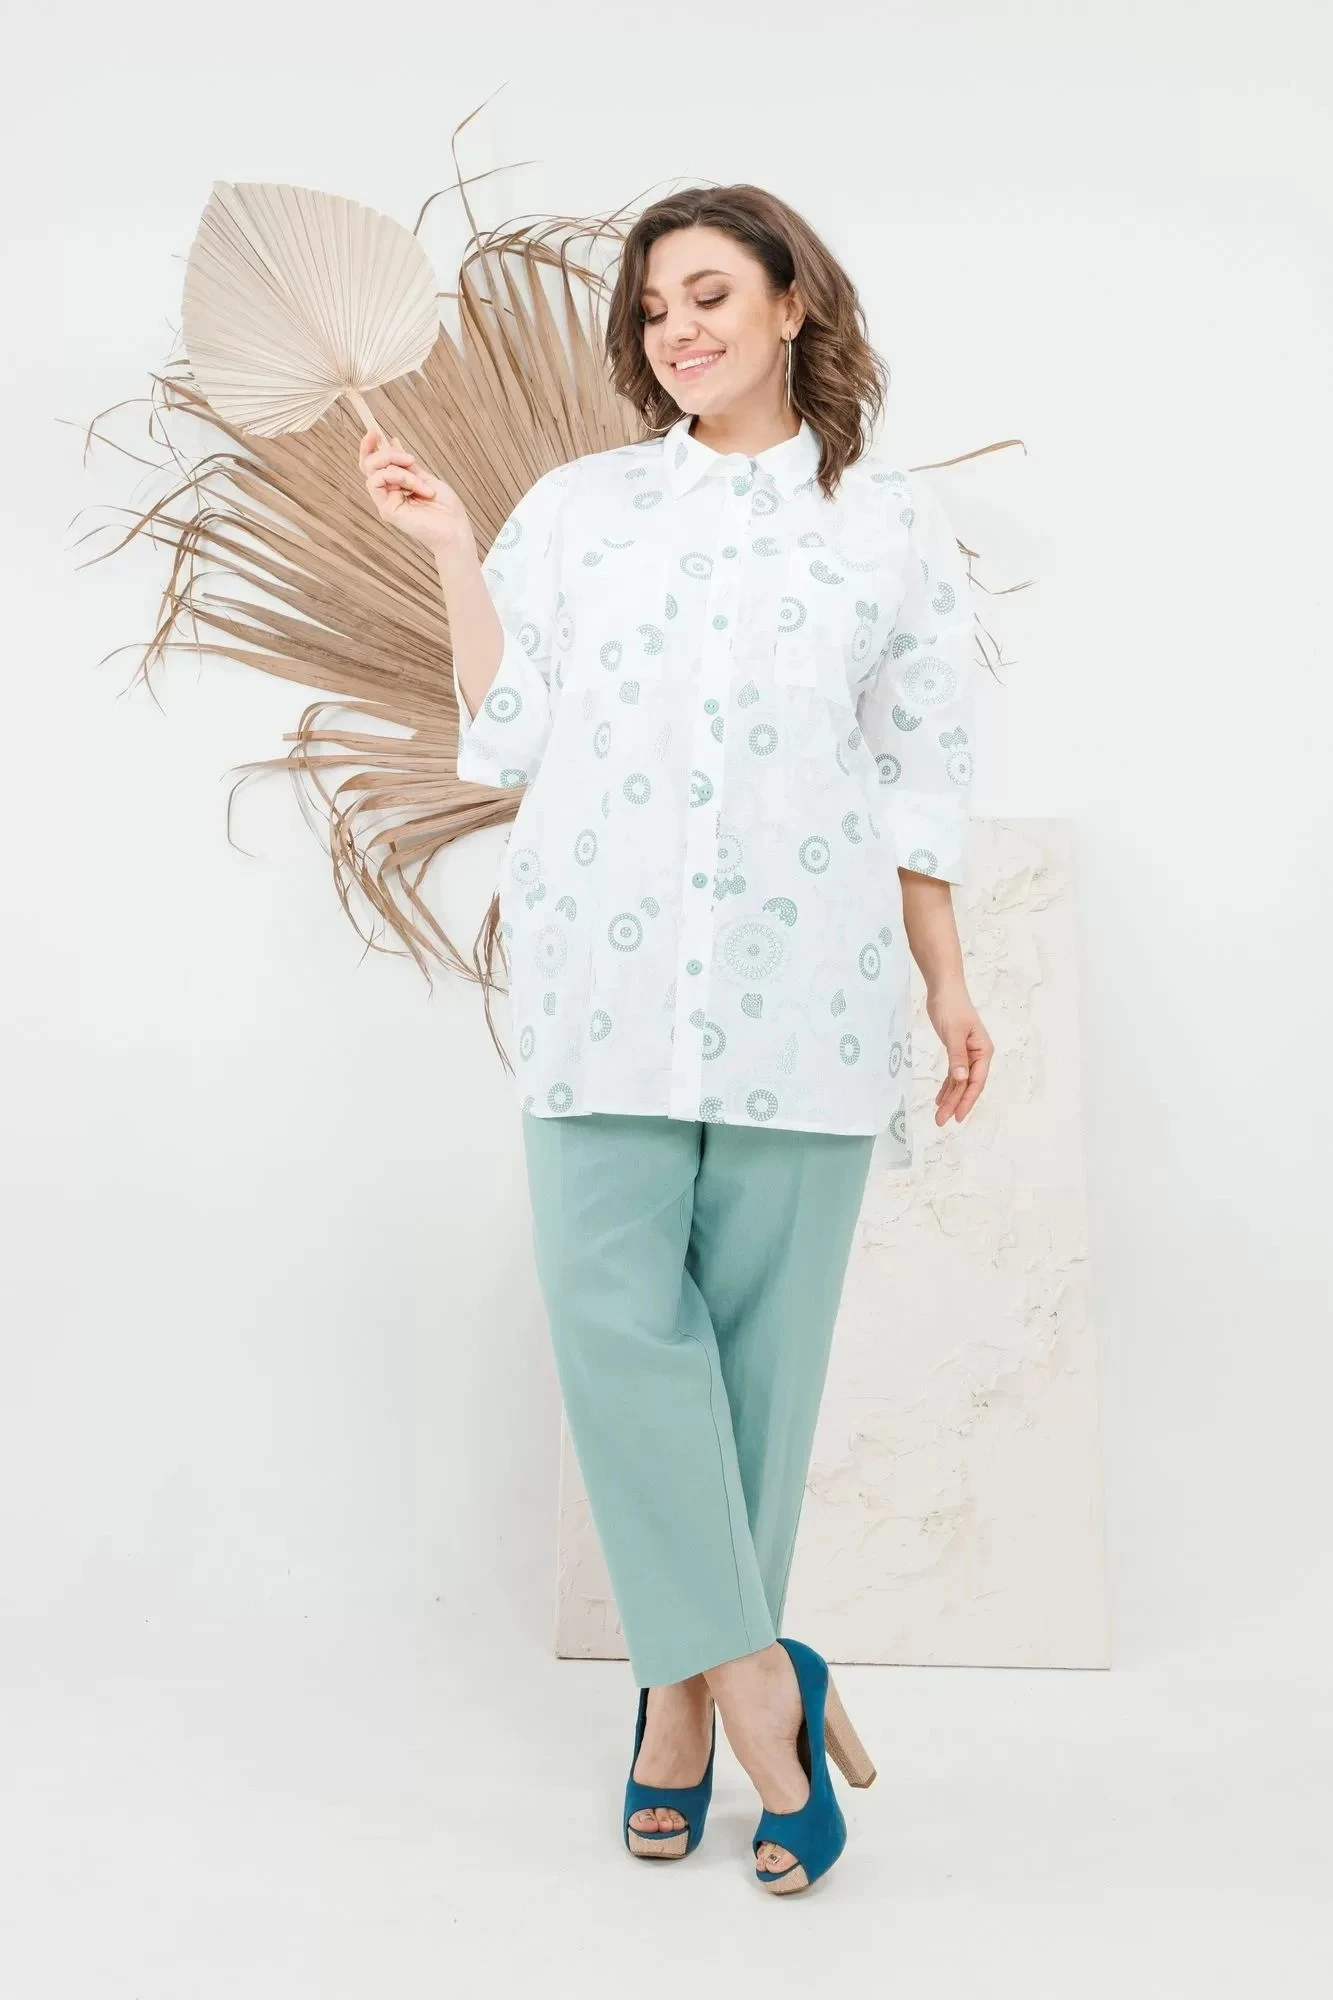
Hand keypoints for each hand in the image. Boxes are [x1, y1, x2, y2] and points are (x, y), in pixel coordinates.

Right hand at [358, 427, 473, 556]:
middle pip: (369, 465)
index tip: (375, 431)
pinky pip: (379, 482)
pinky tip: (417, 487)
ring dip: (398, 468)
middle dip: (385, 454)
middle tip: (408, 457)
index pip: (374, 465)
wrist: (454, 528)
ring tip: (420, 479)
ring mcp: (385, 503)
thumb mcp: (425, 477)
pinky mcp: (386, 510)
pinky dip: (400, 477)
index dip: (370, 447)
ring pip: (375, 471)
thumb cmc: (445, 508)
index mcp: (396, 487)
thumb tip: (392, 442)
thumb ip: (406, 464)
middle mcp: (387, 494)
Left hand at [925, 982, 992, 1126]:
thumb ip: (957, 1057)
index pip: (976, 1082)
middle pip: (967, 1085)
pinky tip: (941, 1099)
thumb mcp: (953, 1033)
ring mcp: (968, 1053)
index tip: (957, 1117)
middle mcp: (979, 1055)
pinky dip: (947, 1086)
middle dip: (955, 1104)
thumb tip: (961, 1079)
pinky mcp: (957, 1050)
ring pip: (959, 1082)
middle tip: (941, 1121)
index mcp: (983, 1051)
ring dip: (950, 1098)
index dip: (967, 1101)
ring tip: (939, 1116)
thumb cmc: (951, 1006)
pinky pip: (953, 1074)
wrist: (944, 988)